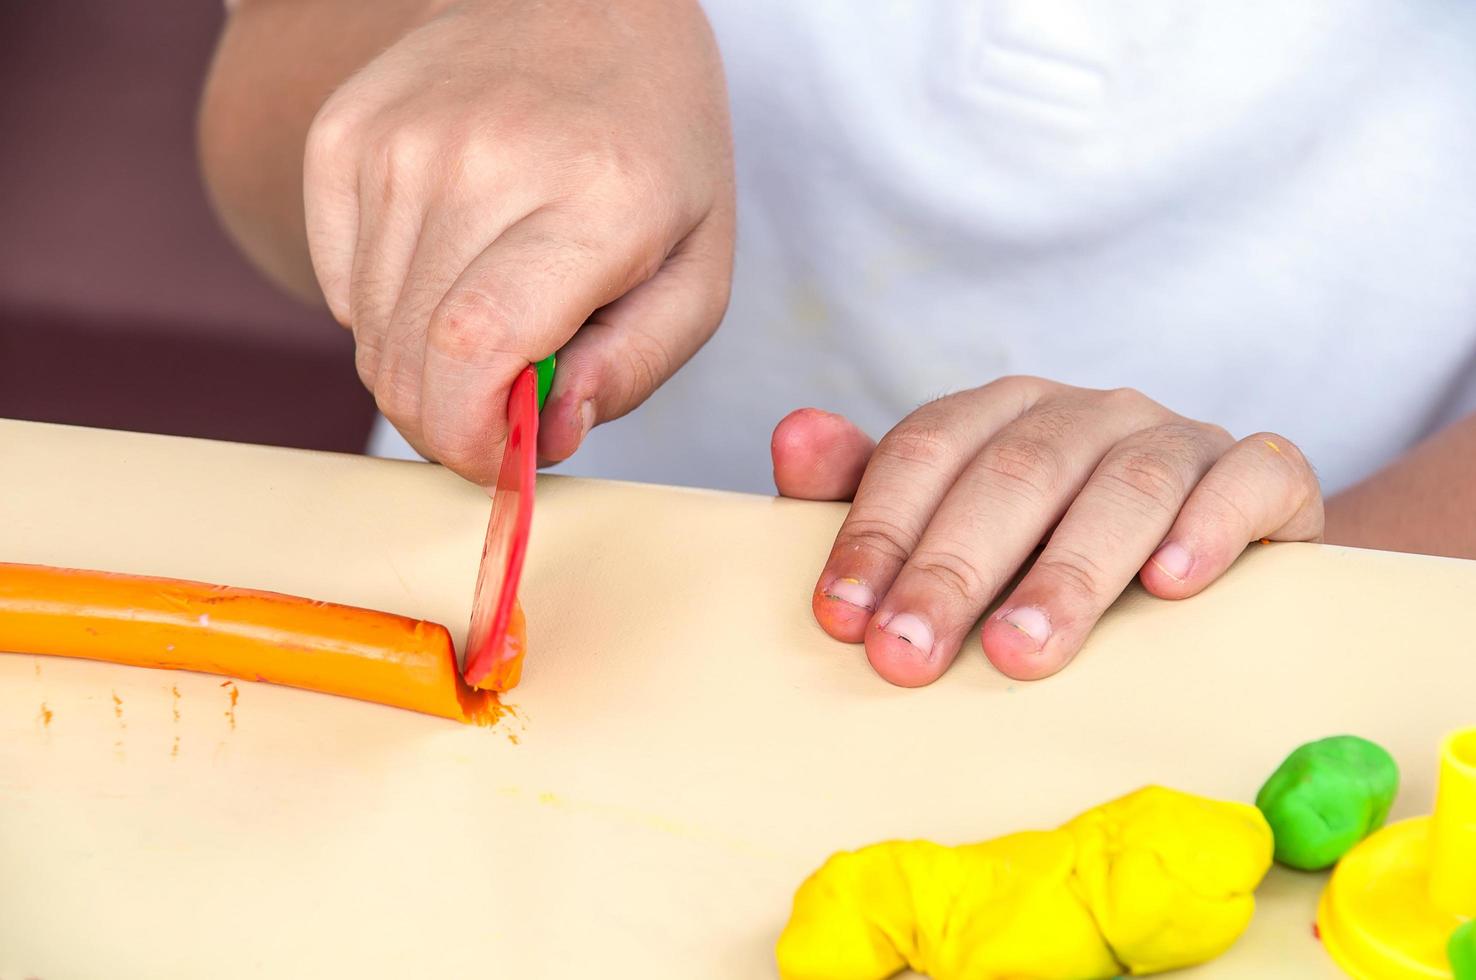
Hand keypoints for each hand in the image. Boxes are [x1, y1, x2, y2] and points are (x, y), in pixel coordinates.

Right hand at [303, 0, 733, 482]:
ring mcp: (399, 140)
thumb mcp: (698, 269)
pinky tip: (443, 271)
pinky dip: (383, 311)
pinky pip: (337, 281)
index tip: (500, 460)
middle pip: (410, 356)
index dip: (470, 437)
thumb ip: (636, 365)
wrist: (587, 1)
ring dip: (418, 369)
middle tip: (493, 419)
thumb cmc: (657, 152)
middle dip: (444, 425)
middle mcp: (481, 158)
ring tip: (484, 328)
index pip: (476, 348)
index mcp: (593, 197)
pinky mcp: (344, 134)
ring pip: (368, 330)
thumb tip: (548, 433)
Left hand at [772, 378, 1323, 685]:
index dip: (878, 531)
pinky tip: (1173, 585)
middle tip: (911, 655)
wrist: (1214, 548)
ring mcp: (1177, 437)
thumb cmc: (1057, 547)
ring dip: (1069, 571)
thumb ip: (866, 489)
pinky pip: (1248, 478)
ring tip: (1022, 650)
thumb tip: (790, 438)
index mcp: (1001, 415)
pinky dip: (1210, 525)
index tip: (842, 618)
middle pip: (1014, 473)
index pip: (925, 452)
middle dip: (953, 568)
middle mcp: (1086, 413)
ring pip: (1125, 484)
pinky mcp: (1265, 471)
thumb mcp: (954, 524)